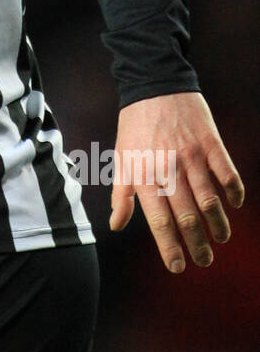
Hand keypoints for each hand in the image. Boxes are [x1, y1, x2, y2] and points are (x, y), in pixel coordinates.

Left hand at [109, 90, 243, 271]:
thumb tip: (116, 225)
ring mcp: (191, 157)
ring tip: (220, 238)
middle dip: (197, 244)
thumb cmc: (134, 126)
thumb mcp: (121, 159)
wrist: (154, 84)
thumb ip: (121, 195)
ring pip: (209, 200)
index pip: (159, 221)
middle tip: (204, 261)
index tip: (179, 267)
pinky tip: (235, 204)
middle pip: (187, 216)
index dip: (170, 247)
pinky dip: (233, 192)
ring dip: (218, 224)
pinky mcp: (210, 143)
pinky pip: (226, 173)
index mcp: (144, 176)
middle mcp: (168, 170)